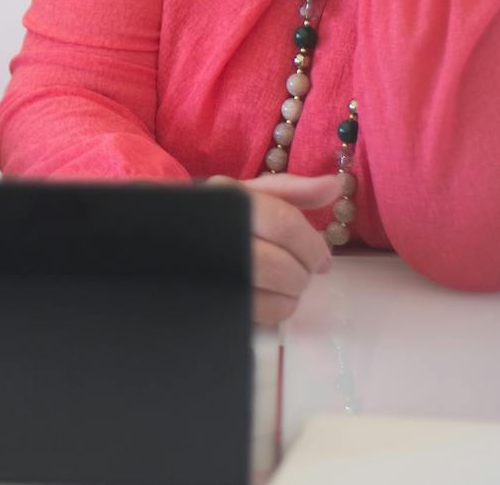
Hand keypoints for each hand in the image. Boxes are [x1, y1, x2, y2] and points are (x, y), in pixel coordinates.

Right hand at [210, 172, 344, 325]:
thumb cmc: (214, 213)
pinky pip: (256, 314)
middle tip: (306, 273)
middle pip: (280, 265)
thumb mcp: (247, 193)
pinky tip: (273, 299)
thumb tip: (336, 186)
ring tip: (288, 286)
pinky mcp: (211, 300)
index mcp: (231, 202)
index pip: (284, 224)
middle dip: (302, 273)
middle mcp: (220, 235)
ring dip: (291, 294)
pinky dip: (275, 310)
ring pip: (270, 295)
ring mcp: (212, 271)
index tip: (324, 260)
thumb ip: (292, 189)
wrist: (163, 236)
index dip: (312, 245)